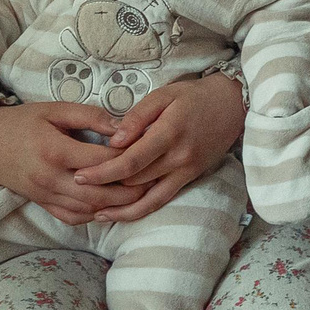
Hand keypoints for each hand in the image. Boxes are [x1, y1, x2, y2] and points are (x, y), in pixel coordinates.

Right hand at [0, 100, 142, 226]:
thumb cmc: (22, 121)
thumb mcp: (55, 109)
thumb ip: (90, 116)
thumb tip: (122, 127)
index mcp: (55, 151)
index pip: (101, 161)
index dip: (127, 158)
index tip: (147, 152)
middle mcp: (50, 178)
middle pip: (98, 193)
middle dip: (128, 191)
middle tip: (152, 183)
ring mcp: (44, 195)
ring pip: (86, 209)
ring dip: (114, 206)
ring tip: (138, 197)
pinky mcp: (40, 203)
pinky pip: (70, 217)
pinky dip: (92, 215)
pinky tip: (108, 207)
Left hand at [72, 73, 245, 222]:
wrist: (233, 105)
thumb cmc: (194, 96)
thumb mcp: (164, 95)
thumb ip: (137, 117)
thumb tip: (113, 140)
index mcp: (169, 133)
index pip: (131, 161)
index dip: (103, 171)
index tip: (79, 174)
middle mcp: (179, 157)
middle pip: (135, 181)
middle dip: (104, 188)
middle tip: (77, 190)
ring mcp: (186, 171)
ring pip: (147, 197)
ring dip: (120, 207)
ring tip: (93, 211)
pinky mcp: (190, 178)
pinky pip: (162, 200)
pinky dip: (140, 211)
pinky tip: (120, 214)